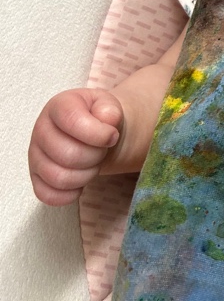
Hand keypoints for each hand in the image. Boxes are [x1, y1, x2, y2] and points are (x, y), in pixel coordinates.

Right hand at [28, 88, 123, 205]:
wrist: (95, 132)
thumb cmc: (99, 118)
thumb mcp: (109, 106)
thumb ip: (109, 110)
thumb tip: (107, 121)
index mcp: (59, 107)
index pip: (73, 121)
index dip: (98, 134)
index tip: (112, 136)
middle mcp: (41, 129)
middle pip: (68, 154)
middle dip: (95, 157)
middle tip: (102, 151)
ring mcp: (35, 155)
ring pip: (58, 178)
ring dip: (86, 176)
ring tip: (93, 164)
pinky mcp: (36, 177)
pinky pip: (47, 195)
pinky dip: (69, 194)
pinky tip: (81, 184)